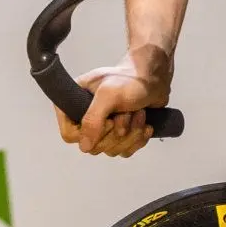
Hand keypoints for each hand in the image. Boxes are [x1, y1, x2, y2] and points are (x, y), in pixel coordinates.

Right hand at [55, 45, 171, 157]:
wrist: (155, 76)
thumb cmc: (131, 79)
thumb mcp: (108, 95)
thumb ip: (93, 120)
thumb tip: (84, 147)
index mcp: (75, 104)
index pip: (70, 135)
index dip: (90, 133)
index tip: (108, 120)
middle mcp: (87, 117)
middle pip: (94, 147)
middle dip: (117, 132)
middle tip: (128, 112)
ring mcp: (106, 128)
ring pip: (111, 150)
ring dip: (131, 133)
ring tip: (139, 114)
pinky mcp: (122, 133)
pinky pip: (125, 151)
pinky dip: (138, 139)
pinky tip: (146, 125)